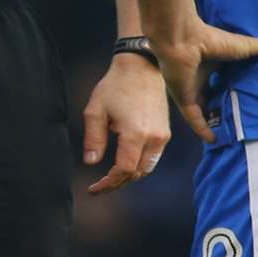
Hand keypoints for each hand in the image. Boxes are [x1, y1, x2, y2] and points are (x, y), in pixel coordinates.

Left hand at [83, 53, 171, 194]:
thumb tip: (91, 163)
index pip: (124, 170)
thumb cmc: (114, 86)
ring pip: (147, 168)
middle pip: (137, 173)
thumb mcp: (95, 110)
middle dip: (118, 183)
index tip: (93, 189)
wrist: (141, 67)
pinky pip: (153, 158)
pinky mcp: (166, 132)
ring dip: (130, 176)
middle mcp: (153, 138)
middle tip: (100, 186)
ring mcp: (163, 136)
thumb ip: (93, 139)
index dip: (108, 183)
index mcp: (135, 134)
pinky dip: (139, 165)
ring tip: (110, 178)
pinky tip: (125, 163)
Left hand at [152, 23, 257, 142]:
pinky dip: (203, 130)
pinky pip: (193, 119)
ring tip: (232, 134)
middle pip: (214, 96)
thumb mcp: (250, 47)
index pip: (226, 81)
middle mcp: (202, 78)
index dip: (237, 90)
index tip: (252, 101)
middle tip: (243, 121)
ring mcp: (191, 89)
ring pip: (203, 110)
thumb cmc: (214, 41)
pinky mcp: (183, 100)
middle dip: (225, 108)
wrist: (182, 41)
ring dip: (214, 120)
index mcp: (215, 65)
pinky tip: (214, 140)